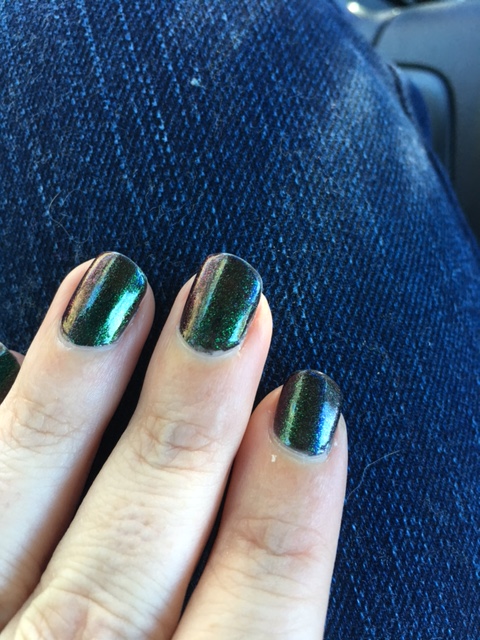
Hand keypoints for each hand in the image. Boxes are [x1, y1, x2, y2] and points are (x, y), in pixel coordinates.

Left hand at [0, 252, 346, 638]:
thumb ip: (249, 620)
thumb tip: (289, 462)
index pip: (256, 629)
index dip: (288, 514)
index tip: (309, 404)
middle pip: (136, 551)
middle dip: (192, 422)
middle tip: (228, 308)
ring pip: (17, 514)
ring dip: (72, 400)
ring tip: (115, 285)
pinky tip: (7, 359)